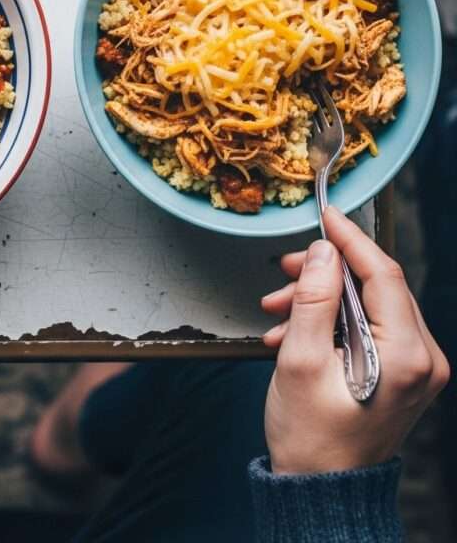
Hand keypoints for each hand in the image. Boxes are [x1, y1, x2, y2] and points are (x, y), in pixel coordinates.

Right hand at [261, 206, 448, 474]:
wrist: (320, 487)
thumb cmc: (310, 435)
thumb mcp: (300, 359)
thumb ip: (313, 299)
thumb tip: (322, 252)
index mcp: (408, 355)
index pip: (383, 274)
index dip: (350, 240)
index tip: (324, 214)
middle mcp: (424, 359)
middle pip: (376, 287)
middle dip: (325, 273)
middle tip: (282, 271)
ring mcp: (416, 368)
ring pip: (368, 305)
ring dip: (320, 299)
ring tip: (276, 311)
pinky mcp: (401, 373)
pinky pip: (367, 327)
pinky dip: (329, 322)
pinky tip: (290, 333)